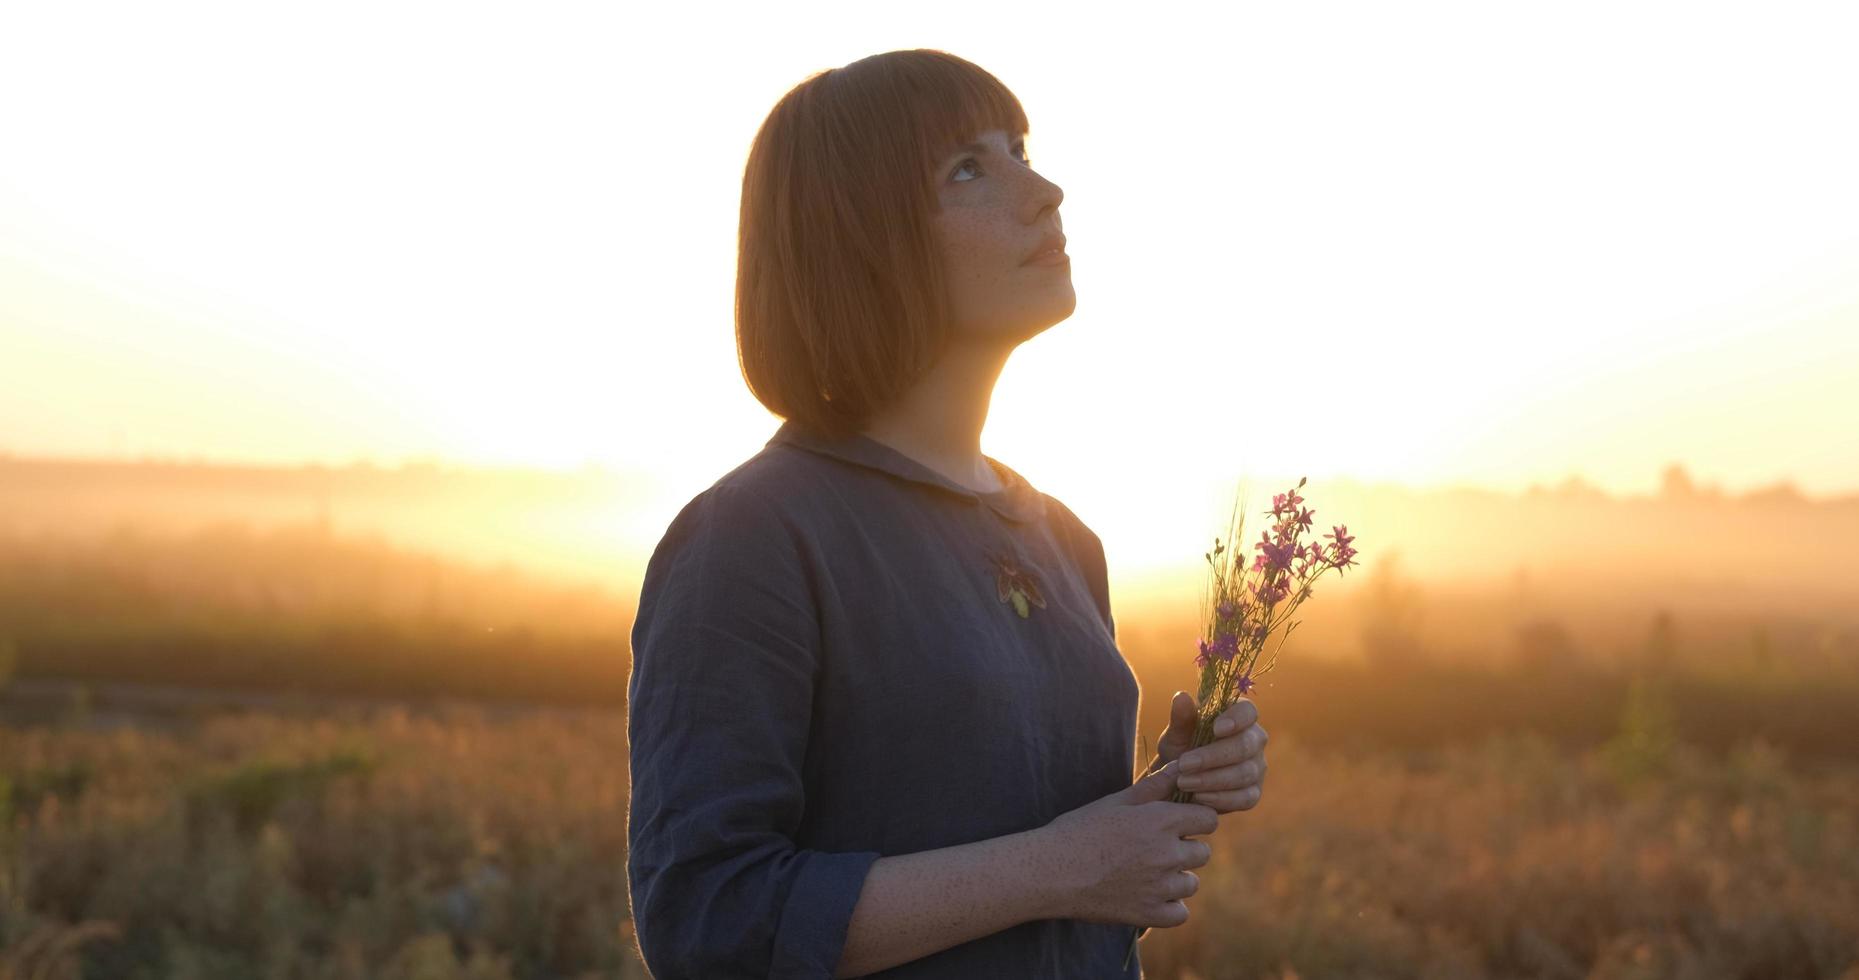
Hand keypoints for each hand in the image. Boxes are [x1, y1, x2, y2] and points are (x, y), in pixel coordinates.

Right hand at [1037, 760, 1217, 928]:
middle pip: (1202, 853)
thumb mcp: (1116, 802)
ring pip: (1191, 884)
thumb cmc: (1079, 830)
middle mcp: (1166, 854)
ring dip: (1176, 879)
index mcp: (1159, 821)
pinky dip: (1169, 907)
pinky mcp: (1149, 914)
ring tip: (1148, 873)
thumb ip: (1154, 787)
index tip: (1180, 824)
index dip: (1196, 820)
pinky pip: (1180, 913)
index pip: (1209, 819)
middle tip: (1155, 850)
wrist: (1049, 871)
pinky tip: (1150, 896)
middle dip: (1185, 849)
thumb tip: (1181, 766)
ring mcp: (1159, 887)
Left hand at [1145, 691, 1267, 814]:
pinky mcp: (1253, 793)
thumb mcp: (1176, 734)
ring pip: (1245, 773)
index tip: (1215, 729)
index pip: (1248, 711)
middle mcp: (1254, 740)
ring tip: (1184, 782)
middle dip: (1213, 756)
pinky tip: (1199, 798)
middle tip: (1184, 764)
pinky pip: (1246, 798)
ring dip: (1212, 779)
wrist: (1181, 780)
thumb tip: (1181, 697)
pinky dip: (1221, 799)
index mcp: (1239, 716)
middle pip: (1246, 745)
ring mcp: (1257, 767)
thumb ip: (1181, 718)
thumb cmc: (1182, 748)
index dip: (1236, 719)